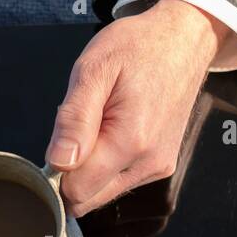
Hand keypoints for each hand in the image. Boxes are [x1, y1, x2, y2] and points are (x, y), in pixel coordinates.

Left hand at [44, 0, 229, 217]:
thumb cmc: (137, 47)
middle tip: (75, 128)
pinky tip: (109, 129)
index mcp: (130, 141)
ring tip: (97, 123)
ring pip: (103, 191)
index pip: (76, 190)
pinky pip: (120, 179)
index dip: (54, 172)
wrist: (183, 39)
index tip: (55, 141)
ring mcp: (158, 166)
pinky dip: (105, 163)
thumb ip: (74, 119)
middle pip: (89, 197)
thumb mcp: (94, 70)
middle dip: (71, 172)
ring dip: (88, 166)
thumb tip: (58, 163)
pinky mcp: (161, 163)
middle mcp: (149, 163)